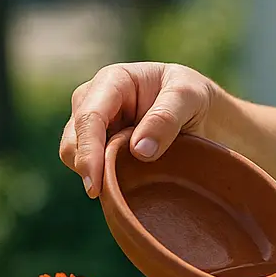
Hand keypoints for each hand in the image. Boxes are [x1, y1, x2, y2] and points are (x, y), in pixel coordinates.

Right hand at [60, 62, 218, 199]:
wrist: (201, 111)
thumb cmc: (193, 97)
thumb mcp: (189, 97)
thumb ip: (165, 118)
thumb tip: (138, 150)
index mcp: (113, 80)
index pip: (90, 117)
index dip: (89, 152)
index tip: (95, 186)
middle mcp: (94, 99)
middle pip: (74, 140)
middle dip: (87, 168)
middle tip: (113, 196)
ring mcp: (93, 124)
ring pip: (74, 156)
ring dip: (96, 174)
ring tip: (129, 183)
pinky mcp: (98, 145)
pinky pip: (90, 166)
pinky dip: (102, 179)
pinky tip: (124, 185)